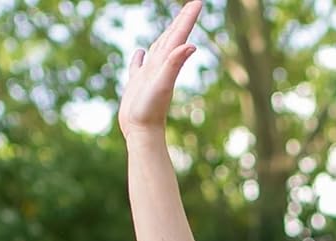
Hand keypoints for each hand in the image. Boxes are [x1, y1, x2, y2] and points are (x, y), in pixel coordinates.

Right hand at [119, 1, 200, 142]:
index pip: (179, 34)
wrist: (141, 133)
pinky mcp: (137, 83)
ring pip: (158, 48)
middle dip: (182, 20)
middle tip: (192, 5)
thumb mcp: (163, 84)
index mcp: (166, 62)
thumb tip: (191, 45)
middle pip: (172, 37)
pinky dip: (140, 56)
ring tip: (171, 25)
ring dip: (165, 35)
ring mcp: (148, 74)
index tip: (199, 1)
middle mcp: (160, 65)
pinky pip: (138, 65)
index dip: (188, 17)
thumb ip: (175, 63)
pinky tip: (141, 52)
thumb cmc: (151, 110)